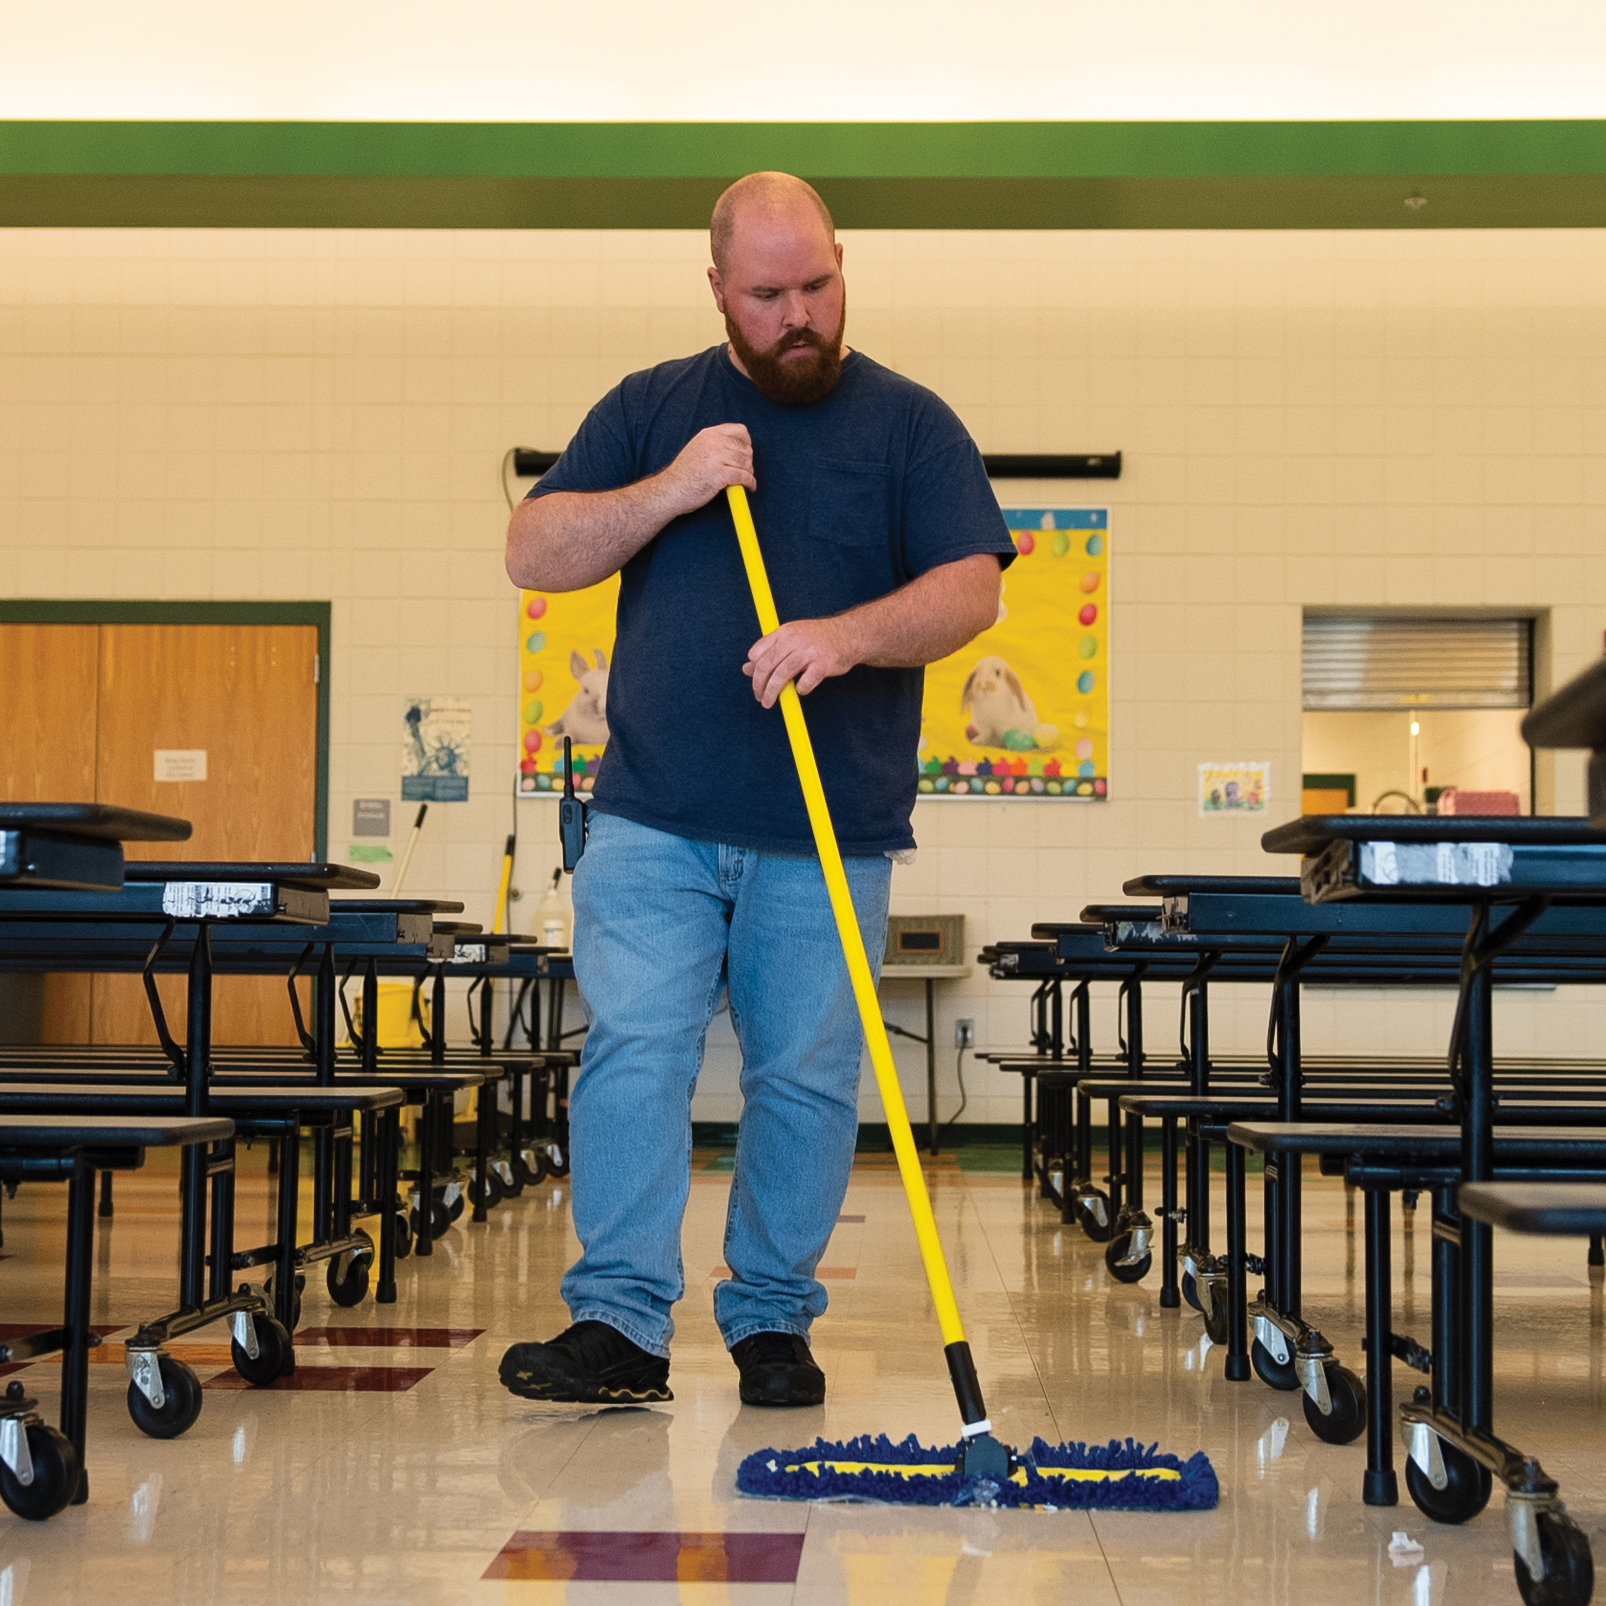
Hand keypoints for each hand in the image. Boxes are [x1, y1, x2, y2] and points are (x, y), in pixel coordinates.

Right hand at [661, 423, 754, 513]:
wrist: (670, 490)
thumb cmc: (684, 473)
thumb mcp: (698, 448)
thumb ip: (715, 444)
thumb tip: (738, 449)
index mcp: (709, 434)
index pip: (740, 430)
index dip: (747, 443)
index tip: (746, 453)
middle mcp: (714, 443)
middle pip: (746, 449)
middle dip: (749, 462)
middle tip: (745, 471)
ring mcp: (716, 458)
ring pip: (746, 463)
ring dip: (750, 473)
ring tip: (746, 481)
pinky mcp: (719, 475)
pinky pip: (744, 477)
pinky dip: (750, 483)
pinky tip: (749, 487)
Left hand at [743, 617, 859, 706]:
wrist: (849, 634)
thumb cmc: (817, 639)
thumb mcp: (791, 639)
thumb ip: (770, 651)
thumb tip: (746, 668)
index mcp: (783, 632)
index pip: (757, 653)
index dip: (753, 670)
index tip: (756, 681)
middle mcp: (794, 640)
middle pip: (766, 665)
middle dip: (758, 685)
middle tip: (759, 697)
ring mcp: (808, 651)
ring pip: (781, 675)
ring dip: (772, 692)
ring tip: (768, 702)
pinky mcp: (822, 664)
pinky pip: (805, 683)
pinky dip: (800, 690)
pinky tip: (801, 690)